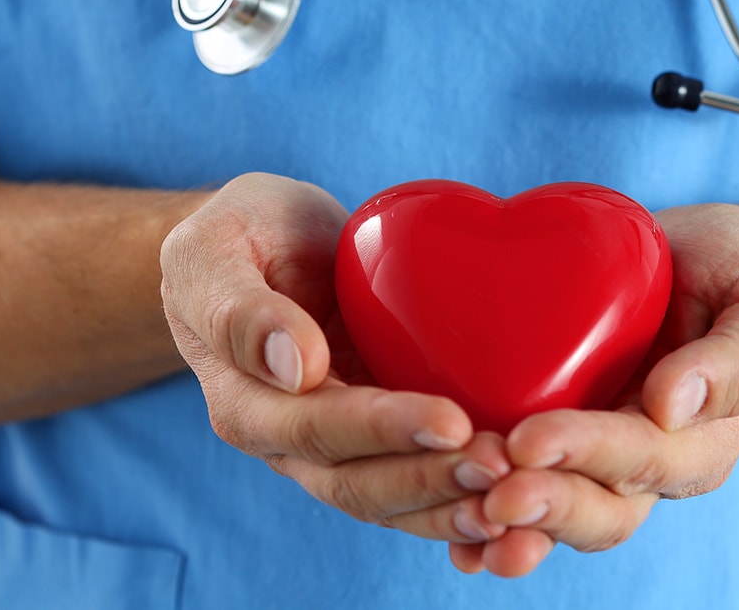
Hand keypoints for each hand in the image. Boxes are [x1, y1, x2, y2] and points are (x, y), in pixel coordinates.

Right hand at [160, 173, 509, 542]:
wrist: (265, 245)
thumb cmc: (239, 237)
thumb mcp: (213, 250)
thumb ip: (238, 308)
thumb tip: (294, 367)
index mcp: (245, 402)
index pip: (317, 429)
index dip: (384, 430)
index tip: (451, 422)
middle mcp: (290, 443)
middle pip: (360, 484)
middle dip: (433, 480)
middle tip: (505, 465)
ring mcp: (339, 448)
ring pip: (395, 500)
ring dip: (456, 503)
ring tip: (524, 492)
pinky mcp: (383, 437)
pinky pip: (420, 480)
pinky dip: (464, 497)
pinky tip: (520, 497)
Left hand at [449, 204, 738, 575]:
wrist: (701, 263)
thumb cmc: (737, 274)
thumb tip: (675, 405)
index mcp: (702, 439)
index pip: (647, 460)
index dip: (589, 453)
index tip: (532, 440)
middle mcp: (648, 464)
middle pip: (601, 508)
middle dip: (546, 505)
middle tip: (492, 494)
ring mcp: (598, 459)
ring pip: (557, 513)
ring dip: (509, 523)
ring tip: (461, 512)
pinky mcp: (557, 440)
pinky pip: (524, 491)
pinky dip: (486, 527)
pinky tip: (452, 537)